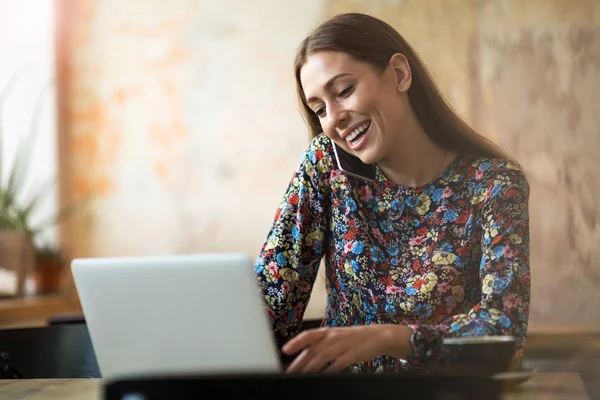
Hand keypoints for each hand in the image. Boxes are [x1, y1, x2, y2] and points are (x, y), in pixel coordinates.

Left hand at [282, 324, 413, 372]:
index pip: (308, 335)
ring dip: (310, 367)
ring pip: (323, 356)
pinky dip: (330, 370)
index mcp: (328, 332)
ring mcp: (342, 345)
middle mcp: (333, 337)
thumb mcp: (336, 337)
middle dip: (300, 362)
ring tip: (301, 376)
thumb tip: (305, 357)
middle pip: (313, 349)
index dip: (296, 342)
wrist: (377, 336)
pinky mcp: (352, 355)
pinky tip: (323, 376)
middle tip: (290, 372)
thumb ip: (321, 345)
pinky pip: (338, 363)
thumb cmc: (353, 338)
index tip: (285, 349)